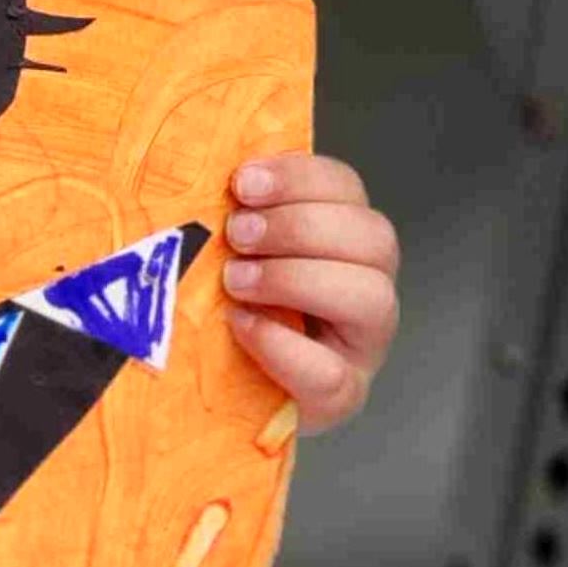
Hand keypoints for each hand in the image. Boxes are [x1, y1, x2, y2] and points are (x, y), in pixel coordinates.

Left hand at [221, 152, 398, 434]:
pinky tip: (239, 324)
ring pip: (372, 298)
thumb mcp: (221, 248)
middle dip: (300, 226)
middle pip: (375, 238)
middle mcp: (363, 287)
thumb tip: (193, 167)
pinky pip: (331, 373)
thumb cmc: (214, 306)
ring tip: (234, 280)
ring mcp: (359, 346)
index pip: (346, 188)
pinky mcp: (338, 398)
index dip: (300, 178)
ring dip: (296, 278)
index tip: (242, 182)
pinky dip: (282, 344)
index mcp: (338, 237)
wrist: (211, 393)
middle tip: (236, 233)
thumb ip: (227, 210)